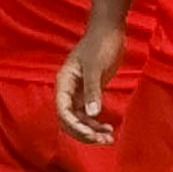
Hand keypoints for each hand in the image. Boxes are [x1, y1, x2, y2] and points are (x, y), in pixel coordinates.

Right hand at [56, 23, 126, 144]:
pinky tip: (109, 129)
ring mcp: (79, 93)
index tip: (90, 135)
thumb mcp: (96, 67)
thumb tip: (92, 114)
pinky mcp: (90, 93)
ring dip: (92, 131)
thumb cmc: (100, 44)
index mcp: (64, 83)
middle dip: (84, 132)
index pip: (63, 111)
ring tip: (109, 139)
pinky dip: (97, 123)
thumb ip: (92, 91)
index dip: (74, 126)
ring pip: (80, 120)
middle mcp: (68, 90)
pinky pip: (89, 114)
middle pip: (70, 120)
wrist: (110, 30)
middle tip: (102, 140)